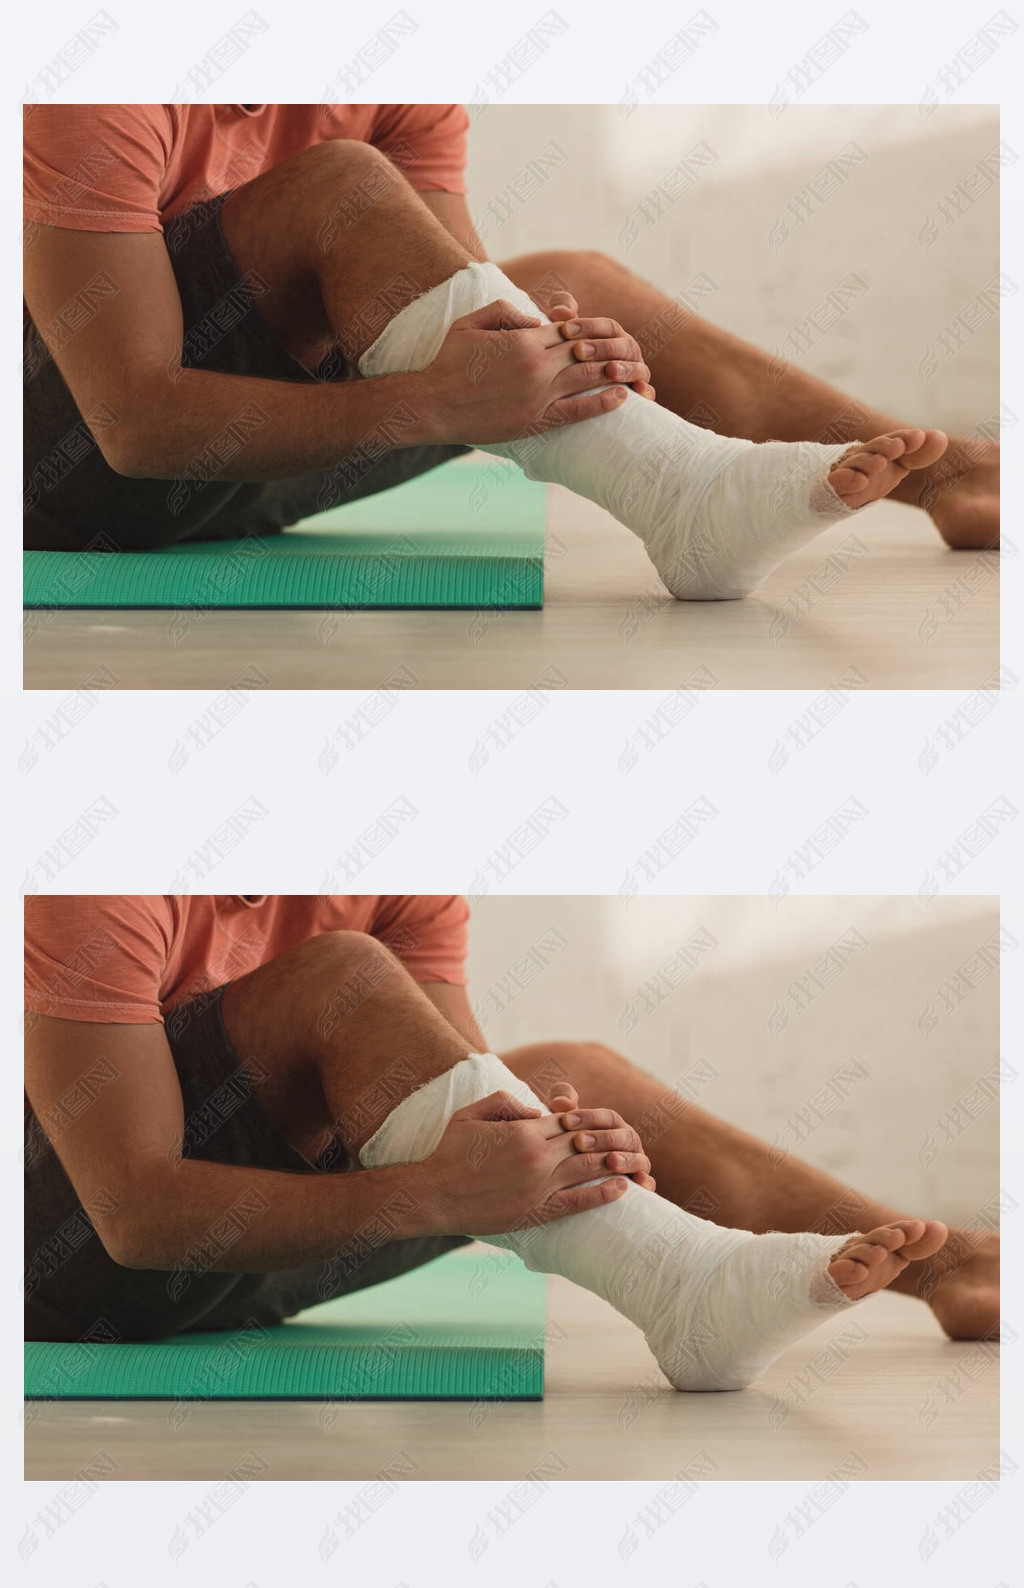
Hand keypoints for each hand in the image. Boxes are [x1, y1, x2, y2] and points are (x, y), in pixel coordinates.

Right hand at [420, 298, 650, 444]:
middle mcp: (536, 364)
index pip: (570, 329)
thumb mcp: (471, 322)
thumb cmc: (447, 363)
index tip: (609, 330)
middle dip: (614, 348)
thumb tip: (535, 318)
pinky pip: (577, 411)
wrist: (431, 404)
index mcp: (523, 338)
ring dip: (616, 372)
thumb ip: (505, 312)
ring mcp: (537, 394)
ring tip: (637, 371)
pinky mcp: (534, 420)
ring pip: (588, 378)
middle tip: (635, 348)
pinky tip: (622, 398)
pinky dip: (602, 403)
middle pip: (587, 351)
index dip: (593, 328)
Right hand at [424, 1089, 642, 1234]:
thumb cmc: (448, 1152)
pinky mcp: (535, 1211)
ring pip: (588, 1169)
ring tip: (637, 1161)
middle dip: (613, 1138)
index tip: (609, 1120)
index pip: (570, 1120)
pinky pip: (578, 1202)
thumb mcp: (472, 1113)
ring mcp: (538, 1185)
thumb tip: (535, 1110)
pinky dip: (603, 1194)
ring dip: (616, 1163)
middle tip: (634, 1138)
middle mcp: (536, 1155)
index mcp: (523, 1130)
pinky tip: (622, 1189)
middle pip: (586, 1142)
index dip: (593, 1119)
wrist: (432, 1194)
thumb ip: (506, 1102)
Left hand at [546, 1081, 655, 1192]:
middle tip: (579, 1142)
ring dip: (626, 1159)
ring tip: (610, 1160)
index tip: (565, 1120)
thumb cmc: (567, 1141)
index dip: (588, 1118)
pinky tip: (638, 1182)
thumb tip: (562, 1102)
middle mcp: (628, 1142)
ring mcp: (636, 1161)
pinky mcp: (638, 1183)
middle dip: (603, 1138)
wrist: (569, 1174)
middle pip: (623, 1136)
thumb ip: (562, 1101)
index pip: (607, 1117)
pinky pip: (648, 1182)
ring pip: (638, 1157)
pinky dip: (646, 1181)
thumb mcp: (561, 1121)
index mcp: (613, 1125)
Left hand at [547, 292, 656, 403]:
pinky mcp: (640, 393)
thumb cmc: (566, 355)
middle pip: (624, 346)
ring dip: (625, 368)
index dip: (588, 327)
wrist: (570, 391)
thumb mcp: (561, 333)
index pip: (607, 327)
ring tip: (610, 369)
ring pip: (638, 366)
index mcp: (614, 335)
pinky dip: (646, 391)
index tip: (565, 330)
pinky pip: (648, 392)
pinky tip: (638, 391)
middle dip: (603, 348)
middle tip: (579, 351)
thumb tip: (561, 311)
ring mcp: (636, 371)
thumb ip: (561, 311)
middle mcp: (628, 352)